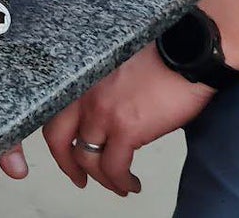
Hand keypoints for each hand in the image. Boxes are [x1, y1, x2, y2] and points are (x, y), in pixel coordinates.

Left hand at [42, 42, 214, 196]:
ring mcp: (101, 113)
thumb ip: (102, 90)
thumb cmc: (159, 56)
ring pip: (87, 159)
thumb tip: (109, 120)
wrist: (185, 53)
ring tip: (119, 185)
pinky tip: (131, 184)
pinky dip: (122, 181)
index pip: (53, 113)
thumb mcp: (115, 66)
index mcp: (79, 77)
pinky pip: (114, 167)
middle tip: (79, 179)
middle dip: (67, 165)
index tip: (66, 155)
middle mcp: (82, 95)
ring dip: (103, 179)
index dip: (57, 140)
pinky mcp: (125, 129)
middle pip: (57, 140)